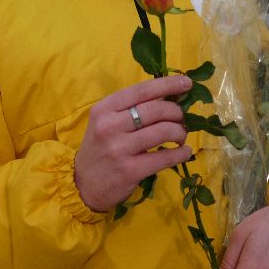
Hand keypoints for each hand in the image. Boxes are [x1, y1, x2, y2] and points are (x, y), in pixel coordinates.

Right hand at [74, 75, 192, 211]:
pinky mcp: (130, 170)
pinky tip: (184, 152)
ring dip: (180, 131)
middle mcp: (110, 125)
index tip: (186, 83)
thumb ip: (131, 108)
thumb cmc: (100, 149)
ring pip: (163, 131)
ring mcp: (119, 148)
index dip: (167, 84)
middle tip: (182, 119)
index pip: (141, 90)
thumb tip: (168, 96)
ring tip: (181, 136)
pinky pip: (164, 157)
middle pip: (156, 109)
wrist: (82, 185)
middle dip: (176, 112)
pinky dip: (180, 153)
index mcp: (105, 108)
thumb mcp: (107, 122)